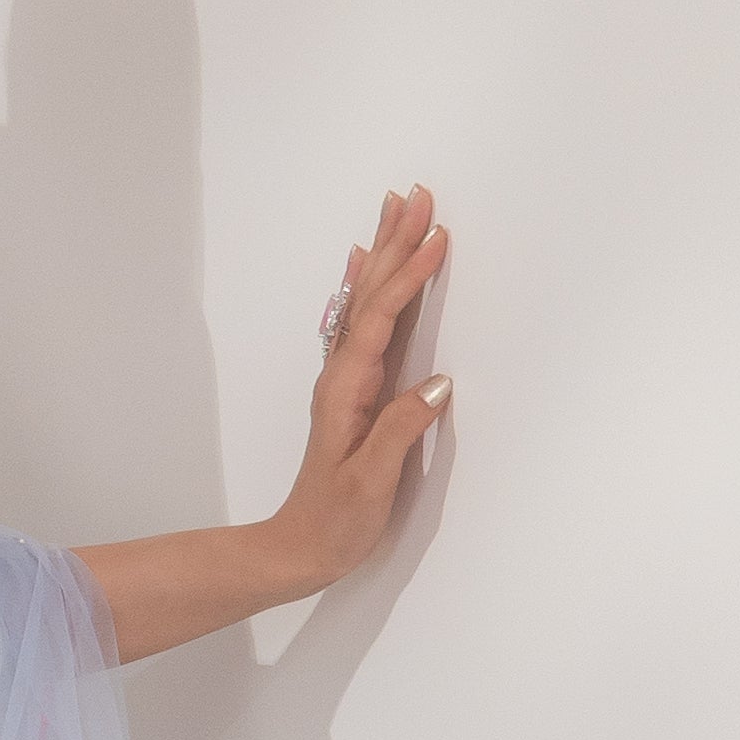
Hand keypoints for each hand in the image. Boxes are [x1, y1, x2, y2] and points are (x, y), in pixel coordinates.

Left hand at [271, 181, 450, 590]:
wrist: (299, 546)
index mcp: (348, 389)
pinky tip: (363, 264)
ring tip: (395, 209)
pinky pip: (363, 321)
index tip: (436, 236)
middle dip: (394, 243)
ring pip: (367, 301)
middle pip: (370, 295)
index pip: (382, 319)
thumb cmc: (337, 520)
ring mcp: (345, 379)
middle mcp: (342, 374)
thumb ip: (402, 430)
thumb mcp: (372, 482)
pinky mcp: (354, 389)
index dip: (409, 276)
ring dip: (383, 254)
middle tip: (415, 193)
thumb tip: (440, 382)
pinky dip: (368, 285)